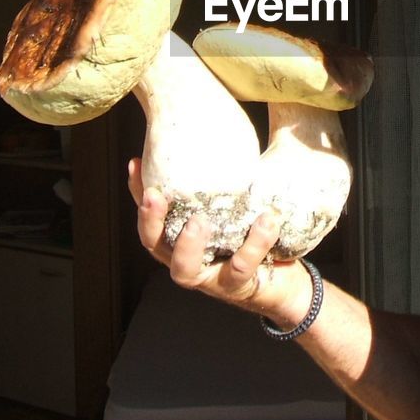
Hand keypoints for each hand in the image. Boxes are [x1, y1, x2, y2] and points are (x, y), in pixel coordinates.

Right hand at [127, 157, 311, 324]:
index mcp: (180, 240)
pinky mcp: (238, 286)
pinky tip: (266, 219)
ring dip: (189, 244)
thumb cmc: (252, 237)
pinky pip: (242, 266)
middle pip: (154, 246)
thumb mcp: (235, 208)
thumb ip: (224, 182)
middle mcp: (187, 262)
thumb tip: (221, 132)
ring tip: (200, 219)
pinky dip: (255, 242)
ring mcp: (209, 279)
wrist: (284, 283)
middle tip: (156, 195)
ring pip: (186, 269)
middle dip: (150, 220)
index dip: (137, 191)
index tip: (136, 162)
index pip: (150, 215)